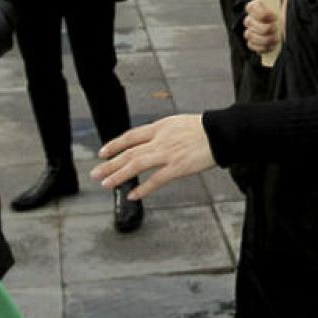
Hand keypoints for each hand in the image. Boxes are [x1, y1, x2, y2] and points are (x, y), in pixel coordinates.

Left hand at [92, 115, 213, 199]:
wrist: (222, 132)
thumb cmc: (204, 129)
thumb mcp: (178, 123)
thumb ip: (163, 132)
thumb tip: (150, 140)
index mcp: (160, 127)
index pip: (131, 136)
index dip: (115, 145)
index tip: (102, 152)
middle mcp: (160, 140)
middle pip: (129, 152)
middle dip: (110, 163)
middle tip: (96, 173)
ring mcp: (168, 154)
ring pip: (137, 165)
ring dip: (119, 175)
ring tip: (106, 184)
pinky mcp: (178, 167)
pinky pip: (156, 180)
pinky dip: (143, 188)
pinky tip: (132, 195)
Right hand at [242, 0, 292, 54]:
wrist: (297, 36)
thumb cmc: (293, 16)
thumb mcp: (291, 0)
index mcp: (260, 6)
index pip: (250, 7)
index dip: (261, 13)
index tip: (273, 16)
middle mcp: (253, 18)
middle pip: (249, 23)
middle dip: (265, 28)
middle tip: (277, 28)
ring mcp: (252, 31)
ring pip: (250, 35)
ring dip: (265, 39)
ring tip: (277, 38)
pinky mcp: (254, 44)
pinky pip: (251, 45)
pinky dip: (262, 47)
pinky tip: (272, 45)